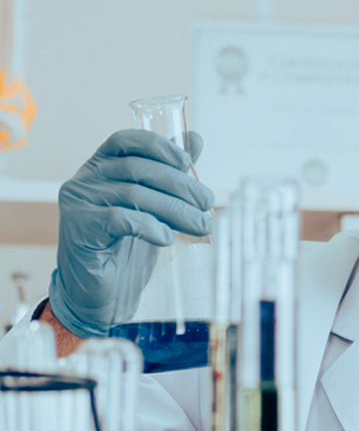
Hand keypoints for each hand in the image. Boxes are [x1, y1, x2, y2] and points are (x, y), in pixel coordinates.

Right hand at [48, 129, 213, 337]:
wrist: (103, 291)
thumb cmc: (128, 244)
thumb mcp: (154, 205)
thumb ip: (170, 173)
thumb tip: (194, 138)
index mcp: (102, 166)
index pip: (125, 140)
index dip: (157, 145)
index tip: (186, 161)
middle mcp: (86, 179)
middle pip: (137, 169)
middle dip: (180, 186)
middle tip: (207, 204)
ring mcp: (78, 202)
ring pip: (133, 194)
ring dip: (175, 209)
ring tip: (200, 225)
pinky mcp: (79, 228)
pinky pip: (119, 219)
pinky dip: (149, 226)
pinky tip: (167, 238)